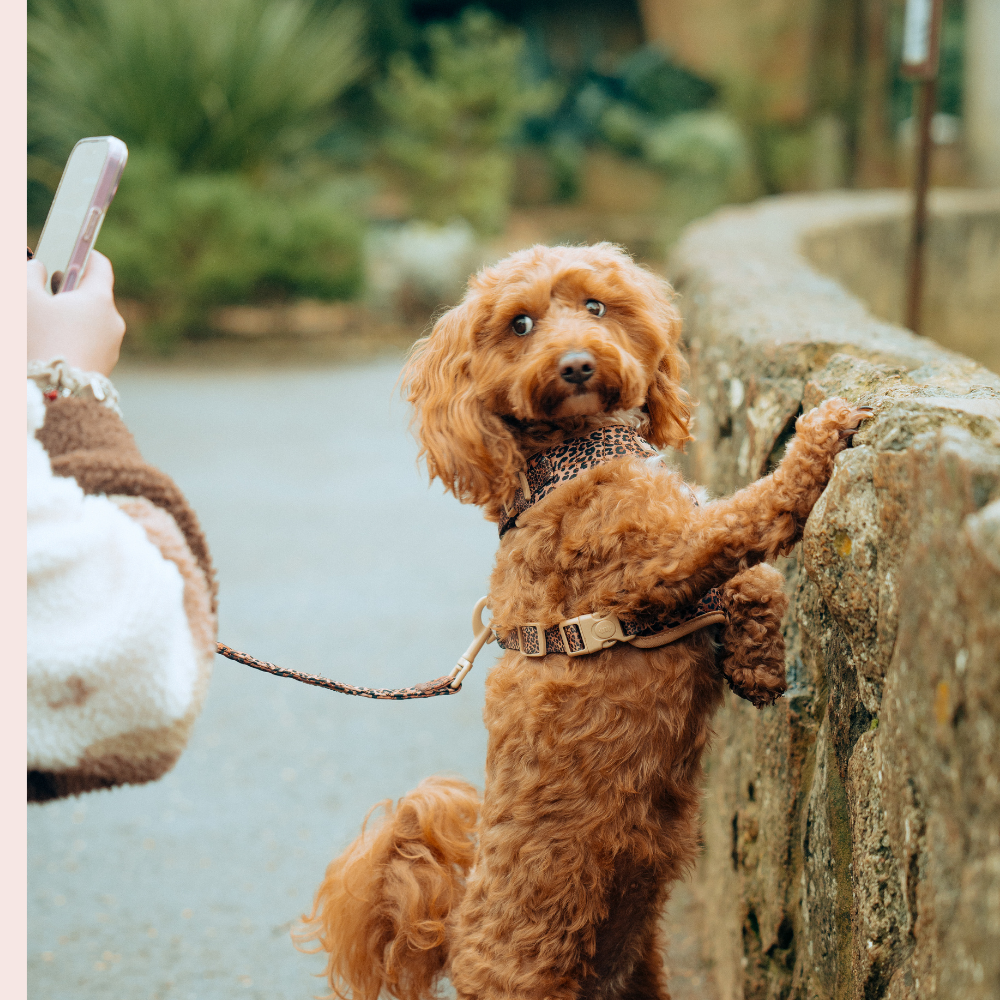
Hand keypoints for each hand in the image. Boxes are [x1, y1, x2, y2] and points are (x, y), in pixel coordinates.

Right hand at [27, 251, 126, 376]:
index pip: (100, 265)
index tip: (68, 249)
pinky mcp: (103, 367)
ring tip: (41, 321)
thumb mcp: (24, 299)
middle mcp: (113, 321)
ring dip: (68, 316)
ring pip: (89, 321)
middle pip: (92, 295)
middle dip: (68, 289)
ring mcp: (111, 347)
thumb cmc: (39, 341)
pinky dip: (71, 337)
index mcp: (100, 299)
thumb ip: (29, 274)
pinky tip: (50, 344)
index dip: (83, 253)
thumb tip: (39, 267)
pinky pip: (88, 343)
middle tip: (44, 289)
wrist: (56, 397)